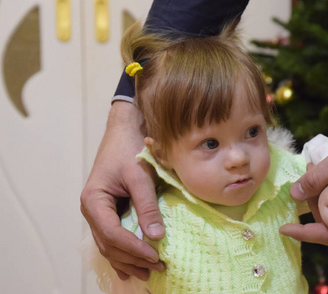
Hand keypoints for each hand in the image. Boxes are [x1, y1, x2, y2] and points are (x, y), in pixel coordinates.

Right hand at [80, 101, 164, 280]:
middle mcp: (92, 210)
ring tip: (149, 272)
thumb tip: (156, 236)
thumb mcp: (139, 176)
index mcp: (93, 201)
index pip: (111, 233)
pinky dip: (122, 253)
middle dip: (132, 258)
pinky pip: (113, 238)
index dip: (133, 248)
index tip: (155, 256)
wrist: (124, 132)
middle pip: (109, 244)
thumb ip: (147, 205)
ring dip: (128, 260)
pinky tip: (131, 269)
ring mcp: (99, 213)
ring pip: (109, 245)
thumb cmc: (129, 149)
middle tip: (158, 267)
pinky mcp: (109, 212)